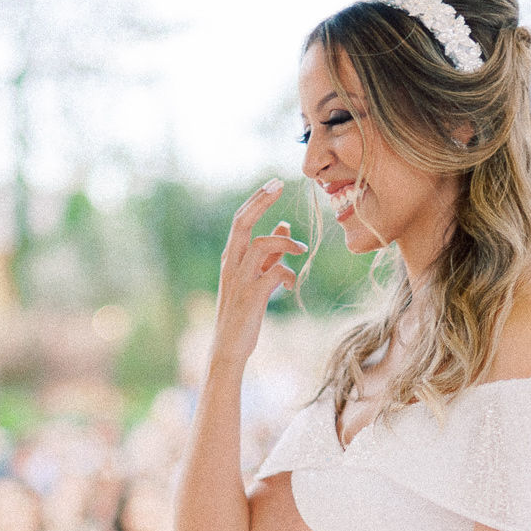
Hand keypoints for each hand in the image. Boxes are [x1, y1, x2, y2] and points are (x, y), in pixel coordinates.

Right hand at [210, 179, 306, 371]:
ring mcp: (240, 280)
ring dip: (286, 243)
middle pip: (243, 223)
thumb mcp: (255, 277)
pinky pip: (273, 274)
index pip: (241, 219)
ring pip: (260, 245)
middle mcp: (231, 264)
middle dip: (262, 201)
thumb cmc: (243, 312)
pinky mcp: (251, 297)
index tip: (275, 183)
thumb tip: (285, 225)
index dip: (257, 200)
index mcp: (231, 258)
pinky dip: (287, 275)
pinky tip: (291, 286)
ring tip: (302, 249)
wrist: (228, 347)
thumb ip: (269, 253)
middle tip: (280, 185)